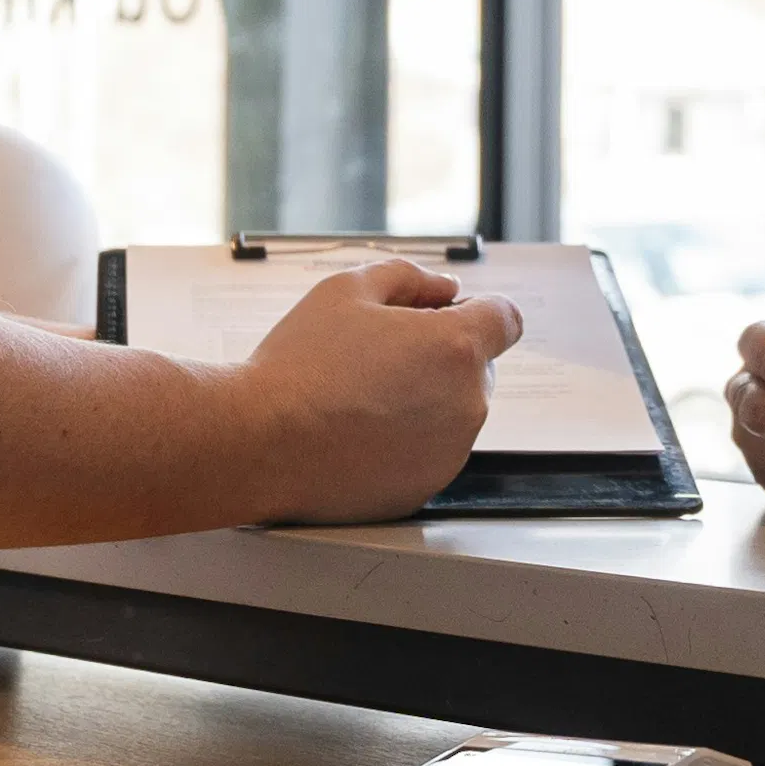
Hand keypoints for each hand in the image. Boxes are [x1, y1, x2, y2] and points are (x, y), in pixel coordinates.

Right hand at [237, 260, 518, 523]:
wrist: (258, 441)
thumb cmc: (298, 367)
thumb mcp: (348, 289)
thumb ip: (410, 278)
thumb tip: (444, 288)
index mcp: (456, 347)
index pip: (506, 319)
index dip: (479, 311)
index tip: (448, 316)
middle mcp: (466, 403)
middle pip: (478, 367)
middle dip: (443, 356)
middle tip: (381, 356)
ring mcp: (449, 452)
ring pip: (454, 412)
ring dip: (426, 400)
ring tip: (360, 396)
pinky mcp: (425, 487)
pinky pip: (430, 453)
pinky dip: (407, 441)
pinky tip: (358, 432)